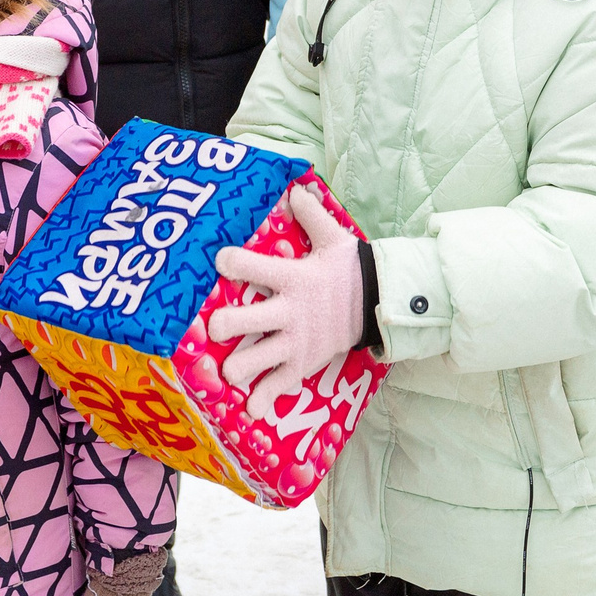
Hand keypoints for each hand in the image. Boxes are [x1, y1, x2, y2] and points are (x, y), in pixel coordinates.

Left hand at [208, 185, 364, 413]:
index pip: (251, 267)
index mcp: (293, 279)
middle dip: (221, 325)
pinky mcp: (303, 364)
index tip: (220, 261)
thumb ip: (311, 214)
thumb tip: (294, 188)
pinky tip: (249, 407)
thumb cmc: (350, 271)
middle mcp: (289, 313)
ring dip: (235, 367)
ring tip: (227, 368)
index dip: (230, 262)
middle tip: (214, 327)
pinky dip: (261, 399)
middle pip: (241, 322)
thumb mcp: (334, 238)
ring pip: (253, 361)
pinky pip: (278, 386)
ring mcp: (295, 343)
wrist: (381, 305)